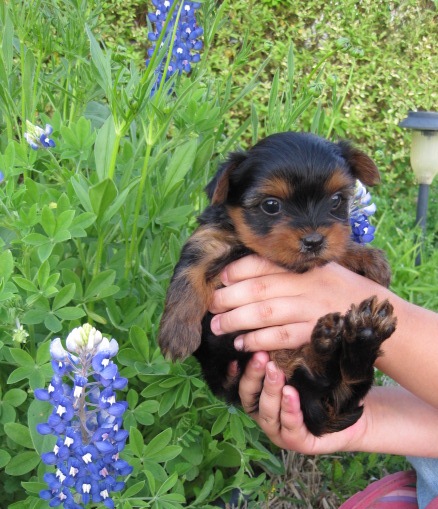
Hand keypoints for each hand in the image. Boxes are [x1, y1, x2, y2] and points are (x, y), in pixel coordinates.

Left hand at [209, 255, 388, 352]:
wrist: (379, 316)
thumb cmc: (342, 290)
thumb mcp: (322, 270)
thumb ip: (292, 268)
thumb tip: (249, 270)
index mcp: (306, 265)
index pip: (266, 263)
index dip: (239, 270)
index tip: (221, 278)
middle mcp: (307, 284)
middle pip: (259, 288)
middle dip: (230, 297)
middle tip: (211, 305)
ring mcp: (311, 309)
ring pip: (265, 313)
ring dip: (236, 320)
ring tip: (218, 326)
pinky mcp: (315, 333)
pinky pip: (281, 337)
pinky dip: (258, 340)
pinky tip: (242, 343)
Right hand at [240, 352, 366, 454]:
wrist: (357, 412)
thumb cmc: (325, 384)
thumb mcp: (303, 365)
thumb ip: (285, 354)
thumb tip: (270, 327)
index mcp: (262, 396)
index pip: (241, 383)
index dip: (235, 371)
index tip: (237, 352)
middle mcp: (267, 414)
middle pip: (250, 397)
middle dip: (253, 376)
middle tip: (261, 357)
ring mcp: (281, 431)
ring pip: (267, 413)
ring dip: (270, 392)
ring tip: (276, 372)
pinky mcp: (299, 442)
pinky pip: (290, 429)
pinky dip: (289, 411)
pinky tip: (291, 394)